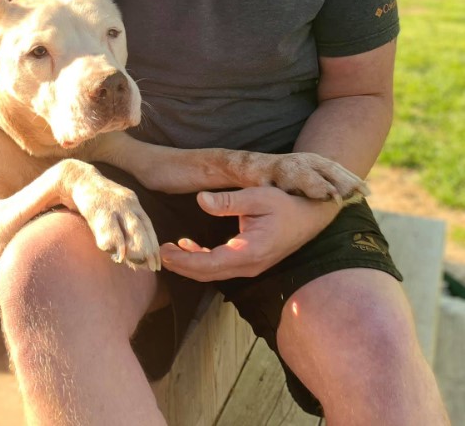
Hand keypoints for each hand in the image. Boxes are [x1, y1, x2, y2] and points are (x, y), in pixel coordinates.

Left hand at [160, 187, 340, 281]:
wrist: (312, 216)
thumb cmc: (287, 204)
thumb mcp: (258, 197)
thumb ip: (229, 201)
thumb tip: (201, 200)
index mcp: (249, 251)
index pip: (209, 263)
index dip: (184, 260)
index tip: (164, 251)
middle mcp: (248, 265)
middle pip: (207, 274)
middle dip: (181, 265)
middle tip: (158, 253)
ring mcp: (250, 266)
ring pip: (212, 272)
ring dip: (189, 264)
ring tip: (168, 250)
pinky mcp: (250, 261)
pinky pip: (221, 266)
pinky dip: (202, 259)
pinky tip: (189, 247)